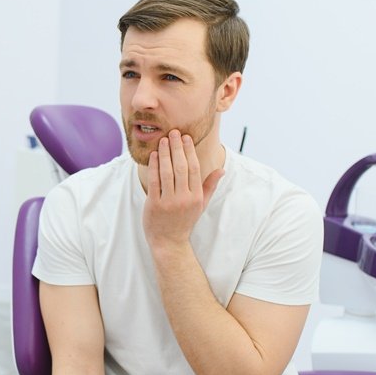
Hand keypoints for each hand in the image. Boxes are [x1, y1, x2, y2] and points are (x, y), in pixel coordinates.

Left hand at [143, 129, 223, 250]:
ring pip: (167, 172)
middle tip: (173, 132)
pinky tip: (153, 155)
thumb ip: (209, 186)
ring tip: (163, 140)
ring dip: (164, 153)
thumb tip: (221, 170)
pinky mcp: (154, 204)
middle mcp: (184, 198)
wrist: (169, 242)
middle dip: (177, 147)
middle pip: (181, 167)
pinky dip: (154, 167)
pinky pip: (154, 181)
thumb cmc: (184, 220)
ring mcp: (169, 201)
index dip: (189, 151)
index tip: (186, 137)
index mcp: (196, 196)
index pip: (194, 168)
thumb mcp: (200, 204)